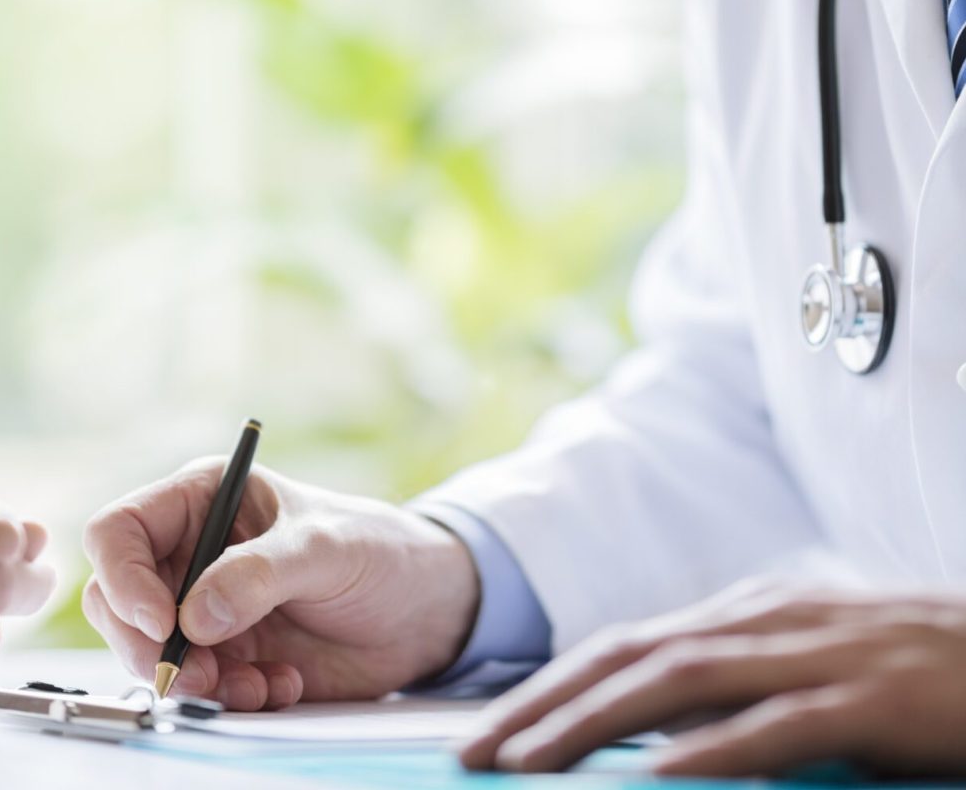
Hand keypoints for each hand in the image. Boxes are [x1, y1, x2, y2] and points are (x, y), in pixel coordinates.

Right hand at [83, 460, 479, 710]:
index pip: (120, 531)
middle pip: (117, 601)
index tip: (159, 622)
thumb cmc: (375, 549)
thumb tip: (192, 617)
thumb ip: (259, 574)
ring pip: (149, 654)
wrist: (420, 609)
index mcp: (205, 499)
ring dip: (194, 682)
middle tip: (198, 675)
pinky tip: (281, 684)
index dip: (122, 577)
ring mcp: (206, 608)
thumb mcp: (324, 548)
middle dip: (148, 646)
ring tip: (257, 685)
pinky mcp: (227, 656)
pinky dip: (230, 699)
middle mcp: (193, 552)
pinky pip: (195, 689)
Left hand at [460, 580, 965, 778]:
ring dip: (596, 721)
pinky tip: (659, 774)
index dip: (552, 685)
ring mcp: (817, 654)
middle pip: (631, 657)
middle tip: (474, 752)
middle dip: (545, 703)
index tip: (491, 728)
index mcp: (746, 614)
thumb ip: (739, 689)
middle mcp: (765, 620)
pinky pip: (777, 725)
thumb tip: (659, 734)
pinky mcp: (871, 698)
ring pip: (681, 681)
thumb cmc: (913, 669)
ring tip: (530, 762)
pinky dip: (712, 748)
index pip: (626, 645)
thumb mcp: (810, 667)